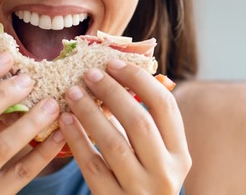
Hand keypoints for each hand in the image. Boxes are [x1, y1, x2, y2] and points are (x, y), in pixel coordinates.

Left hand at [58, 59, 190, 193]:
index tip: (114, 63)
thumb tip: (118, 74)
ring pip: (114, 144)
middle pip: (139, 122)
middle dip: (112, 92)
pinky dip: (77, 139)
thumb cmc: (142, 180)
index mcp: (179, 154)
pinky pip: (92, 165)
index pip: (165, 106)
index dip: (139, 80)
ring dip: (90, 113)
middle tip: (89, 73)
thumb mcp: (156, 156)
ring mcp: (139, 190)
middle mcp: (165, 173)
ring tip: (72, 92)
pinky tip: (65, 121)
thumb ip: (146, 124)